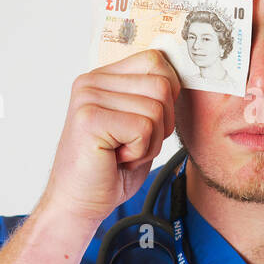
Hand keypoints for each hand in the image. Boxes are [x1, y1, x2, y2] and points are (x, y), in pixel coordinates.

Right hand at [37, 49, 180, 229]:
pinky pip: (144, 128)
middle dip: (161, 124)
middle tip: (131, 144)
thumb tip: (183, 77)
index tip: (146, 124)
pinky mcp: (89, 119)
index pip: (157, 61)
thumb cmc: (111, 168)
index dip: (168, 96)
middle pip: (162, 85)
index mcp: (103, 77)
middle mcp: (91, 81)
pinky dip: (139, 152)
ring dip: (149, 142)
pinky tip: (116, 159)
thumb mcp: (139, 124)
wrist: (79, 203)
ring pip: (156, 109)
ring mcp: (88, 98)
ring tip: (122, 152)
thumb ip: (154, 97)